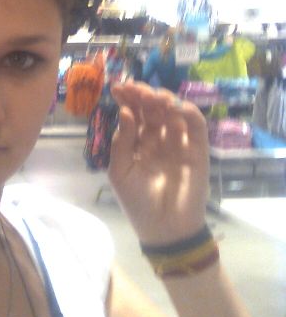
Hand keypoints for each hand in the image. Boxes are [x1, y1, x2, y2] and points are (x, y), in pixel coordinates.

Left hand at [108, 81, 209, 244]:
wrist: (165, 230)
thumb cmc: (138, 202)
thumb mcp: (120, 171)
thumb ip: (122, 142)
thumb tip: (124, 111)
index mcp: (138, 141)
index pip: (133, 112)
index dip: (127, 98)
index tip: (118, 87)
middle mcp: (158, 137)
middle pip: (152, 108)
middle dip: (144, 95)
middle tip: (137, 90)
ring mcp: (178, 141)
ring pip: (173, 111)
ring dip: (164, 99)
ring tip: (153, 97)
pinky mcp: (198, 149)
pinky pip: (195, 125)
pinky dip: (188, 111)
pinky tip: (175, 107)